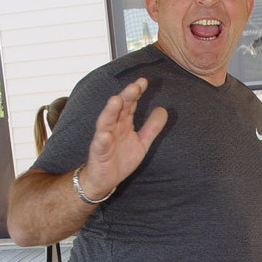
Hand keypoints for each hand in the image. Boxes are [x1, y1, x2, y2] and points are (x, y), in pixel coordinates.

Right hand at [78, 77, 167, 199]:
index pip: (130, 104)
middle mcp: (113, 126)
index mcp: (124, 122)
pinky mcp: (99, 152)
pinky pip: (100, 145)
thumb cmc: (121, 158)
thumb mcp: (142, 143)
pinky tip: (104, 134)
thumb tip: (163, 110)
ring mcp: (104, 138)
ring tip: (116, 100)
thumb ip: (152, 127)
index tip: (144, 81)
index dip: (136, 92)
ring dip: (110, 111)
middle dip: (126, 97)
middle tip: (134, 86)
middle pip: (119, 109)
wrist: (105, 179)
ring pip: (106, 121)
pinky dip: (102, 139)